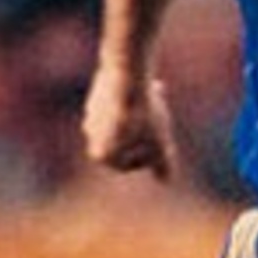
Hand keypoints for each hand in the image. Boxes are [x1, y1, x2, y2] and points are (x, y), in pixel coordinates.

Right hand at [82, 64, 177, 179]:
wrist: (128, 76)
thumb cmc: (144, 117)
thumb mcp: (159, 145)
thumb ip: (163, 166)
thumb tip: (166, 181)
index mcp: (100, 154)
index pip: (126, 165)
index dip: (148, 158)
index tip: (163, 147)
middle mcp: (90, 134)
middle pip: (125, 141)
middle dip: (145, 135)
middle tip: (162, 125)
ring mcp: (92, 111)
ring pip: (123, 118)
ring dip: (141, 114)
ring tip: (160, 104)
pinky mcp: (99, 90)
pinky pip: (121, 99)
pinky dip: (136, 98)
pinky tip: (153, 87)